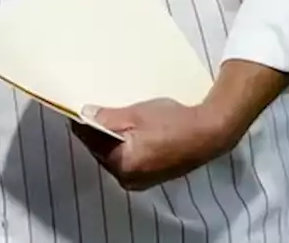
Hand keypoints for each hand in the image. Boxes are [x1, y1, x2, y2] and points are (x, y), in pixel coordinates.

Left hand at [74, 98, 234, 190]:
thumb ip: (106, 118)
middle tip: (97, 110)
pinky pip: (127, 160)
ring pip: (113, 155)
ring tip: (117, 117)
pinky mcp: (150, 177)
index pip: (90, 141)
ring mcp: (140, 180)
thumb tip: (85, 115)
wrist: (209, 133)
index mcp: (122, 164)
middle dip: (97, 132)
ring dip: (111, 138)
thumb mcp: (135, 114)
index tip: (78, 108)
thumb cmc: (174, 122)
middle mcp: (128, 178)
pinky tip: (130, 131)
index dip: (83, 123)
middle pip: (100, 151)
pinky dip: (125, 146)